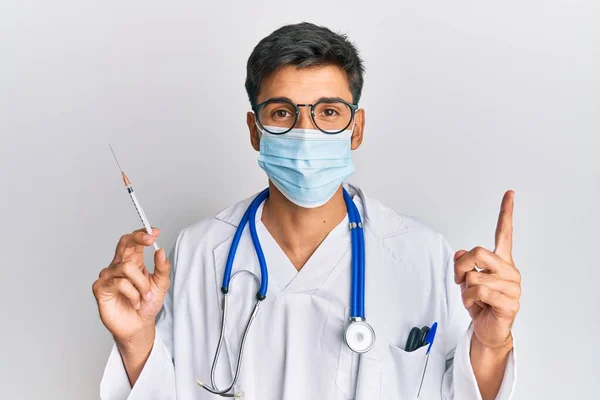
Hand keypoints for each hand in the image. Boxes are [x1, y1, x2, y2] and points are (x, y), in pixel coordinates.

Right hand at [92, 227, 170, 346]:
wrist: (139, 326)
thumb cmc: (147, 304)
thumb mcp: (161, 284)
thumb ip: (162, 268)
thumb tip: (160, 251)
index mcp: (132, 261)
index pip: (133, 242)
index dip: (142, 234)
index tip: (155, 231)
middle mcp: (118, 265)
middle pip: (123, 243)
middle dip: (138, 239)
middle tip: (151, 240)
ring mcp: (108, 276)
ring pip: (127, 268)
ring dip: (142, 284)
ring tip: (145, 297)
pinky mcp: (101, 288)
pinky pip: (120, 283)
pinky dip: (133, 294)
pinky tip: (135, 303)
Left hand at [454, 191, 520, 349]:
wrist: (488, 329)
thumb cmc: (480, 303)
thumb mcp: (465, 280)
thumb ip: (463, 263)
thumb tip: (459, 253)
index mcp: (501, 261)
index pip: (504, 233)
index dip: (506, 213)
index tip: (509, 193)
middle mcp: (510, 270)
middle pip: (478, 252)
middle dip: (461, 266)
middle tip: (460, 279)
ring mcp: (512, 287)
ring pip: (474, 276)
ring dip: (465, 289)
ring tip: (474, 299)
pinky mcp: (510, 303)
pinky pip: (478, 292)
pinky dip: (469, 300)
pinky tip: (478, 306)